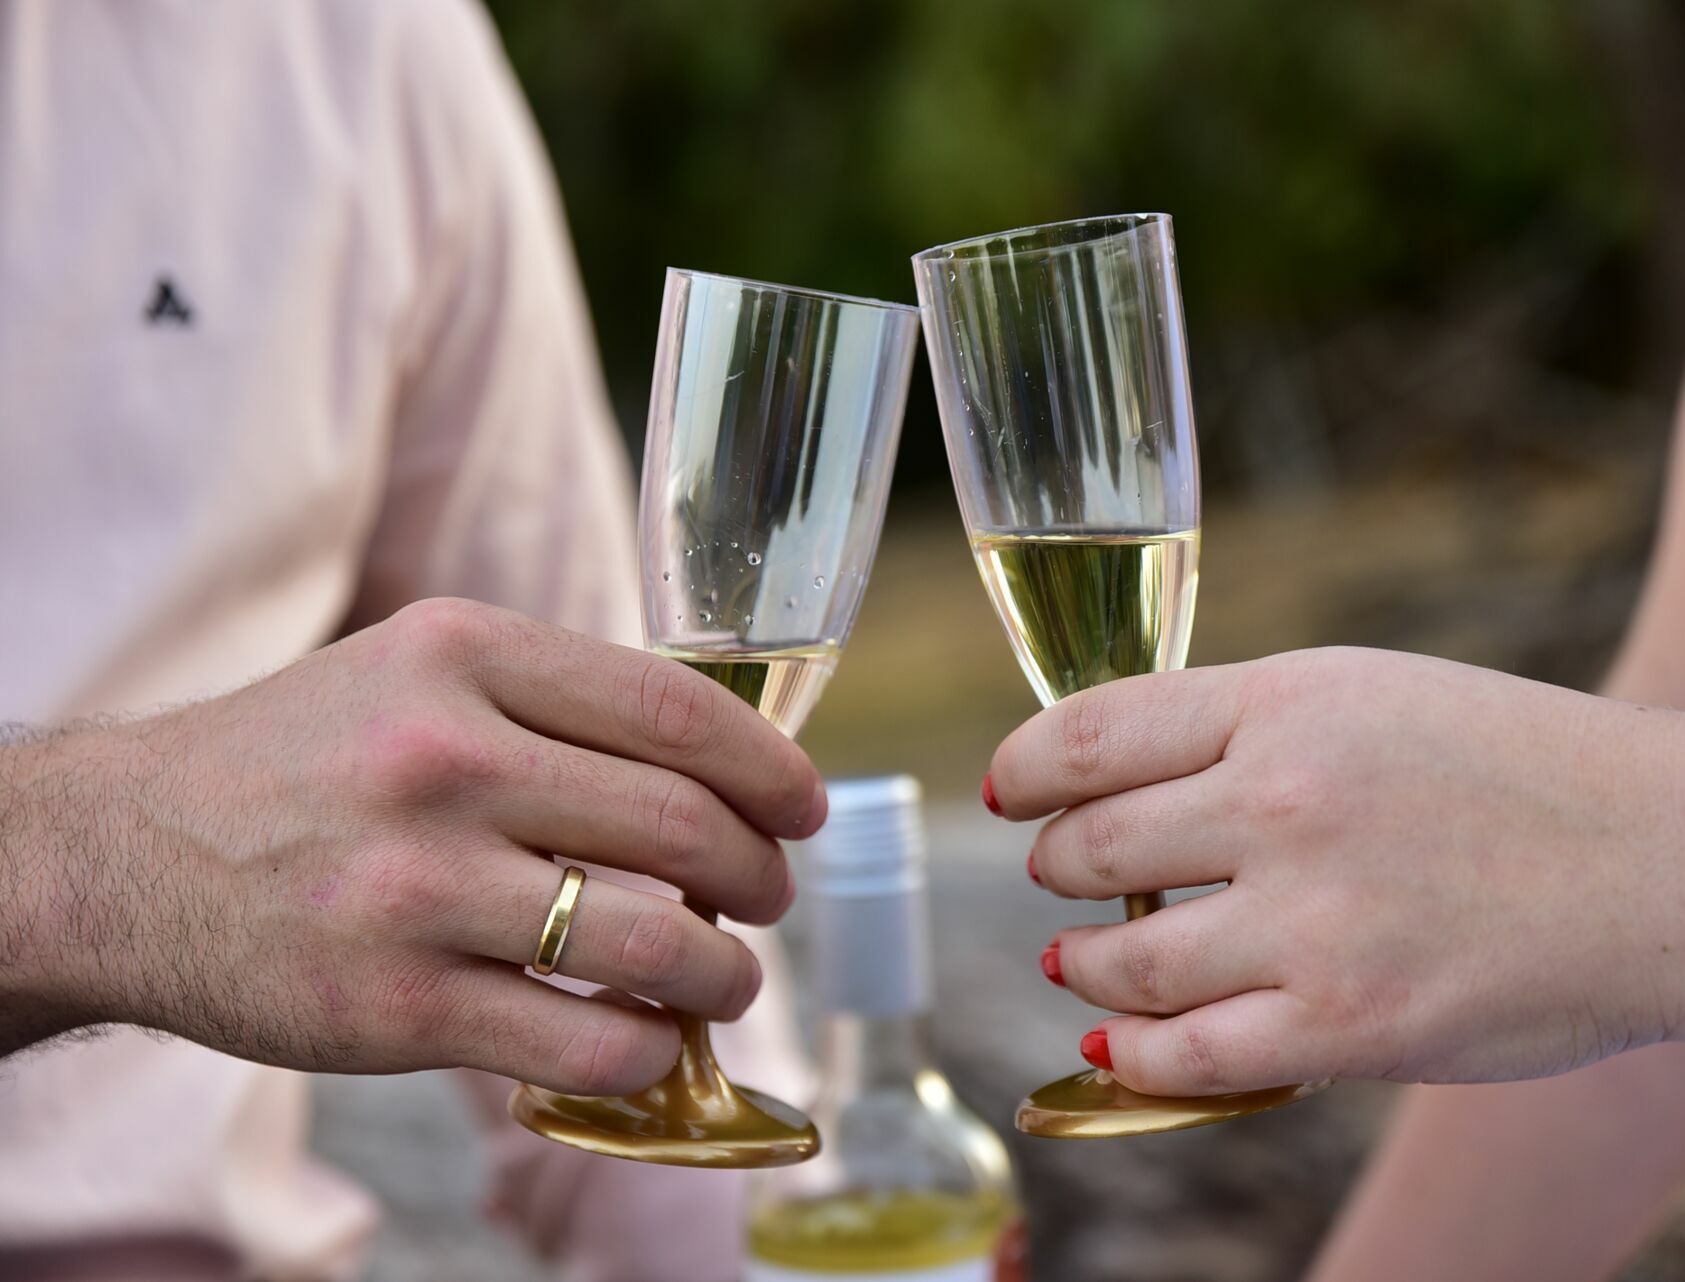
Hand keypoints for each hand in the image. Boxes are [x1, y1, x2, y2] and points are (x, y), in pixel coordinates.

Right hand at [0, 598, 824, 1091]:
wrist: (118, 857)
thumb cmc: (299, 762)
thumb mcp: (416, 674)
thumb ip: (553, 704)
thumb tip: (716, 765)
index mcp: (462, 656)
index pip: (674, 709)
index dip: (769, 767)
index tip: (804, 805)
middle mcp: (442, 762)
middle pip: (681, 825)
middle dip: (759, 874)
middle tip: (768, 896)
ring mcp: (415, 889)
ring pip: (648, 941)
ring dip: (723, 973)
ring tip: (727, 979)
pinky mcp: (391, 1006)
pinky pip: (577, 1041)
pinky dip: (644, 1049)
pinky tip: (650, 1038)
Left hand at [990, 647, 1684, 1096]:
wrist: (1679, 863)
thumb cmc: (1529, 771)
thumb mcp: (1377, 696)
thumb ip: (1252, 727)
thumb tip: (1123, 781)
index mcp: (1286, 701)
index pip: (1089, 734)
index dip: (1024, 769)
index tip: (1008, 792)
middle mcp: (1282, 801)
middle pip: (1089, 847)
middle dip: (1052, 867)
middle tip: (1054, 878)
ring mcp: (1311, 919)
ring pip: (1122, 961)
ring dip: (1082, 966)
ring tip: (1079, 965)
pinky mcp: (1346, 1026)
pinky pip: (1183, 1056)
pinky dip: (1133, 1053)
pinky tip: (1122, 1044)